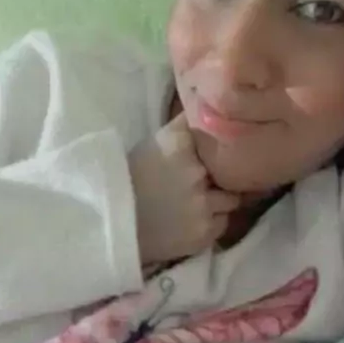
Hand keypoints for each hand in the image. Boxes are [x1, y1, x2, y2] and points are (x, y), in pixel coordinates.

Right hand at [129, 112, 239, 264]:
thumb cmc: (128, 181)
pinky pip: (223, 222)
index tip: (211, 151)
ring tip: (200, 202)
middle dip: (218, 175)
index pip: (214, 136)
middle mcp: (197, 173)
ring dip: (219, 200)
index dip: (216, 145)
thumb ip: (182, 129)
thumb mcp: (153, 144)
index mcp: (180, 145)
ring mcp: (203, 206)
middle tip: (205, 181)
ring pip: (231, 198)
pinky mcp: (205, 233)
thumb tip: (206, 109)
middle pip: (229, 169)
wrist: (112, 225)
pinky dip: (213, 221)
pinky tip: (194, 220)